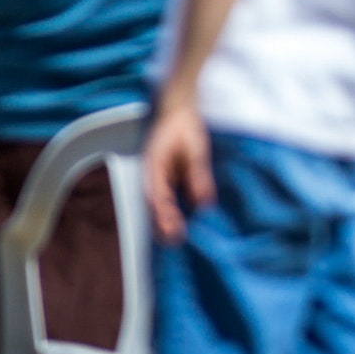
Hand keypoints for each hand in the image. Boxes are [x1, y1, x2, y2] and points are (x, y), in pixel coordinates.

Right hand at [143, 98, 212, 242]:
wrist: (176, 110)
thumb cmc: (184, 128)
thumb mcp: (195, 151)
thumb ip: (198, 176)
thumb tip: (203, 204)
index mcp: (155, 167)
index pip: (158, 196)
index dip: (164, 216)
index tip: (173, 232)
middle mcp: (152, 174)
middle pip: (153, 203)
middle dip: (160, 223)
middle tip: (172, 243)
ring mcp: (157, 176)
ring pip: (157, 203)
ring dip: (163, 220)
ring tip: (172, 239)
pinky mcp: (165, 177)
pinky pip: (165, 197)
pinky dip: (169, 211)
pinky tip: (178, 222)